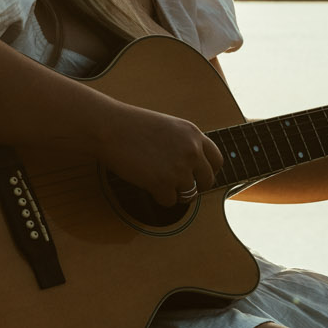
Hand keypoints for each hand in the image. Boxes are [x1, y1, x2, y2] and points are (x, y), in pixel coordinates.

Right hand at [96, 103, 223, 205]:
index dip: (208, 171)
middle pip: (207, 181)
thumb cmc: (132, 126)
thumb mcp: (168, 127)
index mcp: (193, 134)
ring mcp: (178, 168)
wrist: (110, 127)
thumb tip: (192, 166)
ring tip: (158, 182)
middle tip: (178, 186)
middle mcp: (191, 151)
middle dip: (195, 187)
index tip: (198, 177)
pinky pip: (169, 201)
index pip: (217, 160)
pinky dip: (158, 197)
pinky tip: (147, 185)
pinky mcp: (162, 182)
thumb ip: (184, 143)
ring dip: (174, 192)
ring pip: (189, 194)